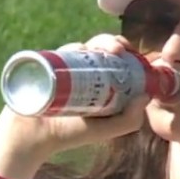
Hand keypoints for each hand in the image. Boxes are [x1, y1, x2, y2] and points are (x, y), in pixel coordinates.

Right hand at [0, 34, 148, 178]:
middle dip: (112, 43)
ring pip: (84, 47)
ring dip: (97, 42)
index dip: (126, 54)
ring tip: (106, 50)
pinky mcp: (48, 64)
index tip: (134, 53)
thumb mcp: (105, 130)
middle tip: (120, 49)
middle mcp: (83, 73)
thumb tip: (145, 96)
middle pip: (101, 50)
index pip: (115, 62)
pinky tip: (82, 51)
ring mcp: (65, 67)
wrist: (34, 136)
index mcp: (99, 84)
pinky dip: (73, 48)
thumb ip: (129, 120)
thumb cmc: (69, 134)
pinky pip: (62, 51)